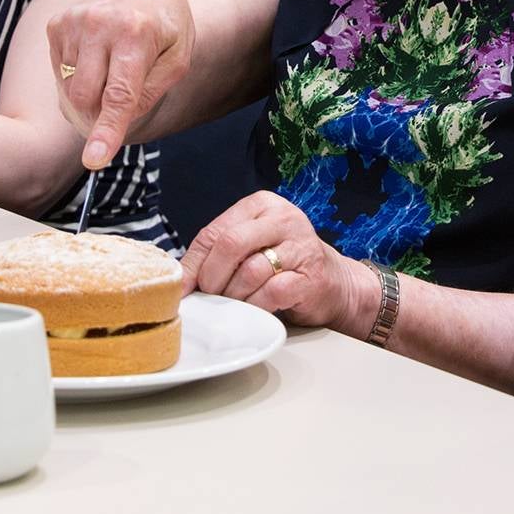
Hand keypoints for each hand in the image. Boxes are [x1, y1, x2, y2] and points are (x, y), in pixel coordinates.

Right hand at [46, 0, 193, 168]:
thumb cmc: (166, 31)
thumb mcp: (178, 61)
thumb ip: (152, 92)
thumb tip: (119, 121)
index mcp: (136, 33)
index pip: (119, 94)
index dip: (107, 130)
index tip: (94, 160)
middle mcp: (99, 23)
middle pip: (86, 98)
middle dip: (100, 113)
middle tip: (122, 99)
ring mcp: (73, 21)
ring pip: (70, 88)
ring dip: (90, 93)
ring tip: (114, 68)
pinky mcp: (57, 24)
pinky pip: (60, 73)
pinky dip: (78, 77)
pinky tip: (97, 57)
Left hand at [181, 192, 376, 331]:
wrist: (334, 284)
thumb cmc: (284, 265)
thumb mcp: (251, 247)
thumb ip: (219, 253)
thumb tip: (179, 279)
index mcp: (261, 205)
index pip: (215, 231)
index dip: (193, 263)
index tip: (183, 288)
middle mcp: (283, 218)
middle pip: (231, 244)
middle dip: (212, 277)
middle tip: (209, 296)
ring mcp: (300, 246)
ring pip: (249, 271)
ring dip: (234, 296)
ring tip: (234, 303)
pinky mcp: (311, 276)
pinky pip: (271, 293)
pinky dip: (256, 306)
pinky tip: (255, 309)